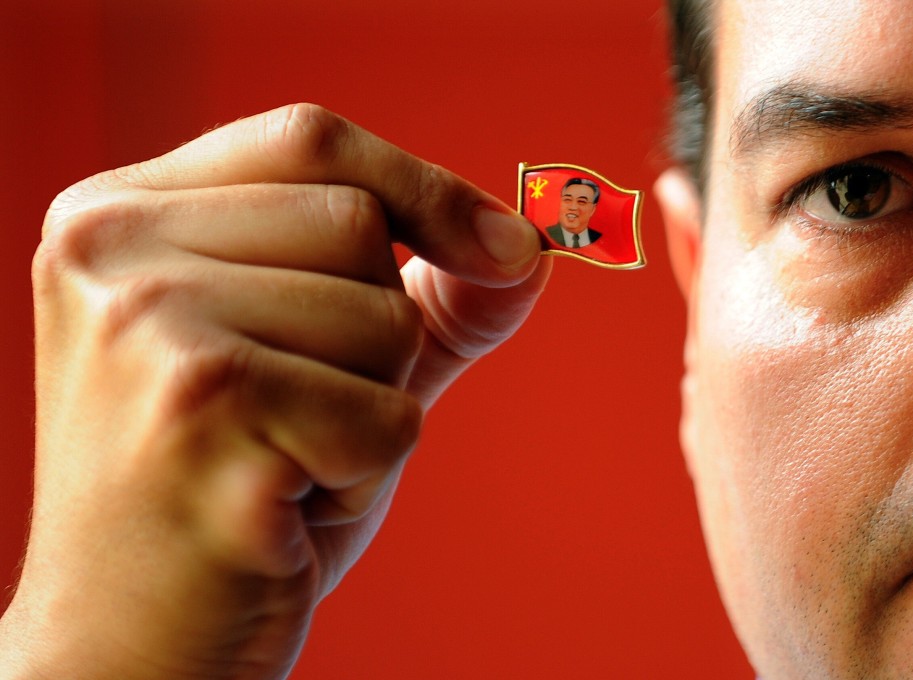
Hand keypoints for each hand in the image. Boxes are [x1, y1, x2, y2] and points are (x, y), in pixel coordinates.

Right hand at [3, 104, 549, 678]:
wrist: (130, 642)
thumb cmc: (222, 490)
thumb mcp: (315, 359)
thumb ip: (424, 291)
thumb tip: (530, 250)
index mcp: (118, 217)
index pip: (310, 138)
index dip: (424, 189)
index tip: (501, 247)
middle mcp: (112, 253)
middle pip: (360, 226)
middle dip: (376, 334)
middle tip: (291, 412)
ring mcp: (149, 330)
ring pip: (384, 321)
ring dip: (368, 411)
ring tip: (279, 460)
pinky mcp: (205, 416)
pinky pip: (387, 417)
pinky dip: (363, 474)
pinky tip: (283, 506)